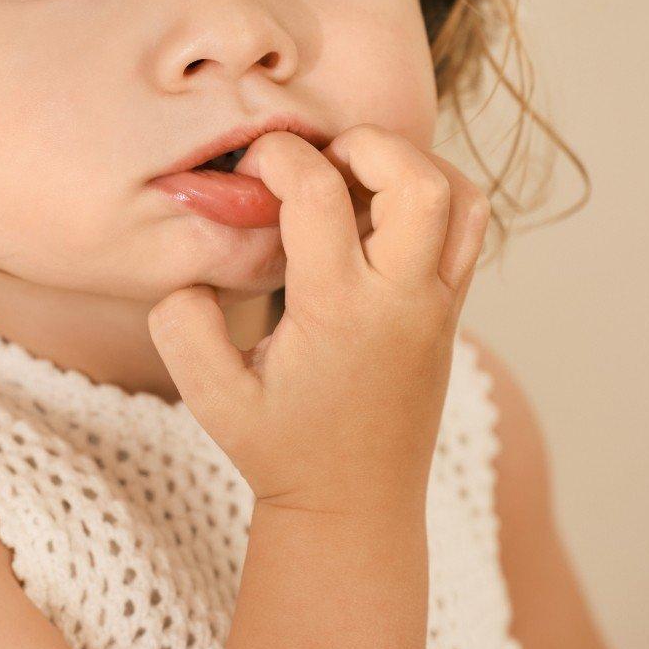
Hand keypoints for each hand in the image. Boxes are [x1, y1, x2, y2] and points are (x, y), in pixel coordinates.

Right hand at [146, 125, 490, 517]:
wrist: (354, 505)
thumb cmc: (279, 449)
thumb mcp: (208, 397)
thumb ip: (181, 324)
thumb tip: (191, 269)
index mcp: (338, 311)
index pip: (320, 194)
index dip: (278, 157)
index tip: (250, 167)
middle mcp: (401, 300)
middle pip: (418, 179)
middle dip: (362, 143)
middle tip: (316, 161)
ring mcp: (437, 304)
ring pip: (461, 196)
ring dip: (409, 164)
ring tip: (353, 178)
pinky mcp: (450, 308)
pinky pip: (467, 226)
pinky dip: (431, 193)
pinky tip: (375, 212)